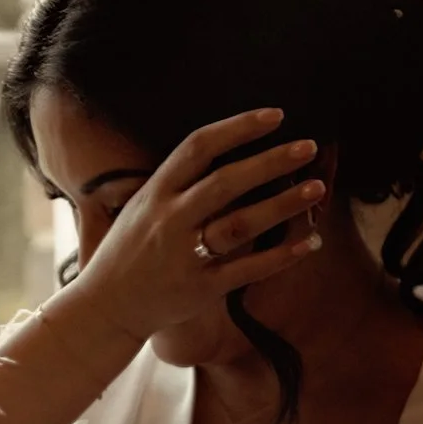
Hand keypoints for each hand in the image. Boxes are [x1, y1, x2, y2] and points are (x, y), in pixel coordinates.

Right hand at [56, 108, 327, 346]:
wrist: (105, 308)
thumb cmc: (129, 251)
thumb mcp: (141, 207)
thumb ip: (177, 183)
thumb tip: (227, 153)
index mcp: (155, 192)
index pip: (198, 147)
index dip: (239, 128)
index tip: (275, 116)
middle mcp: (169, 220)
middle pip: (226, 182)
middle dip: (271, 161)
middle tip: (309, 146)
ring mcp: (185, 255)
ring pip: (240, 223)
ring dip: (283, 204)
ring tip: (317, 187)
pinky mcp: (200, 288)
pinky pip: (248, 269)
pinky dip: (282, 255)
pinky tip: (310, 241)